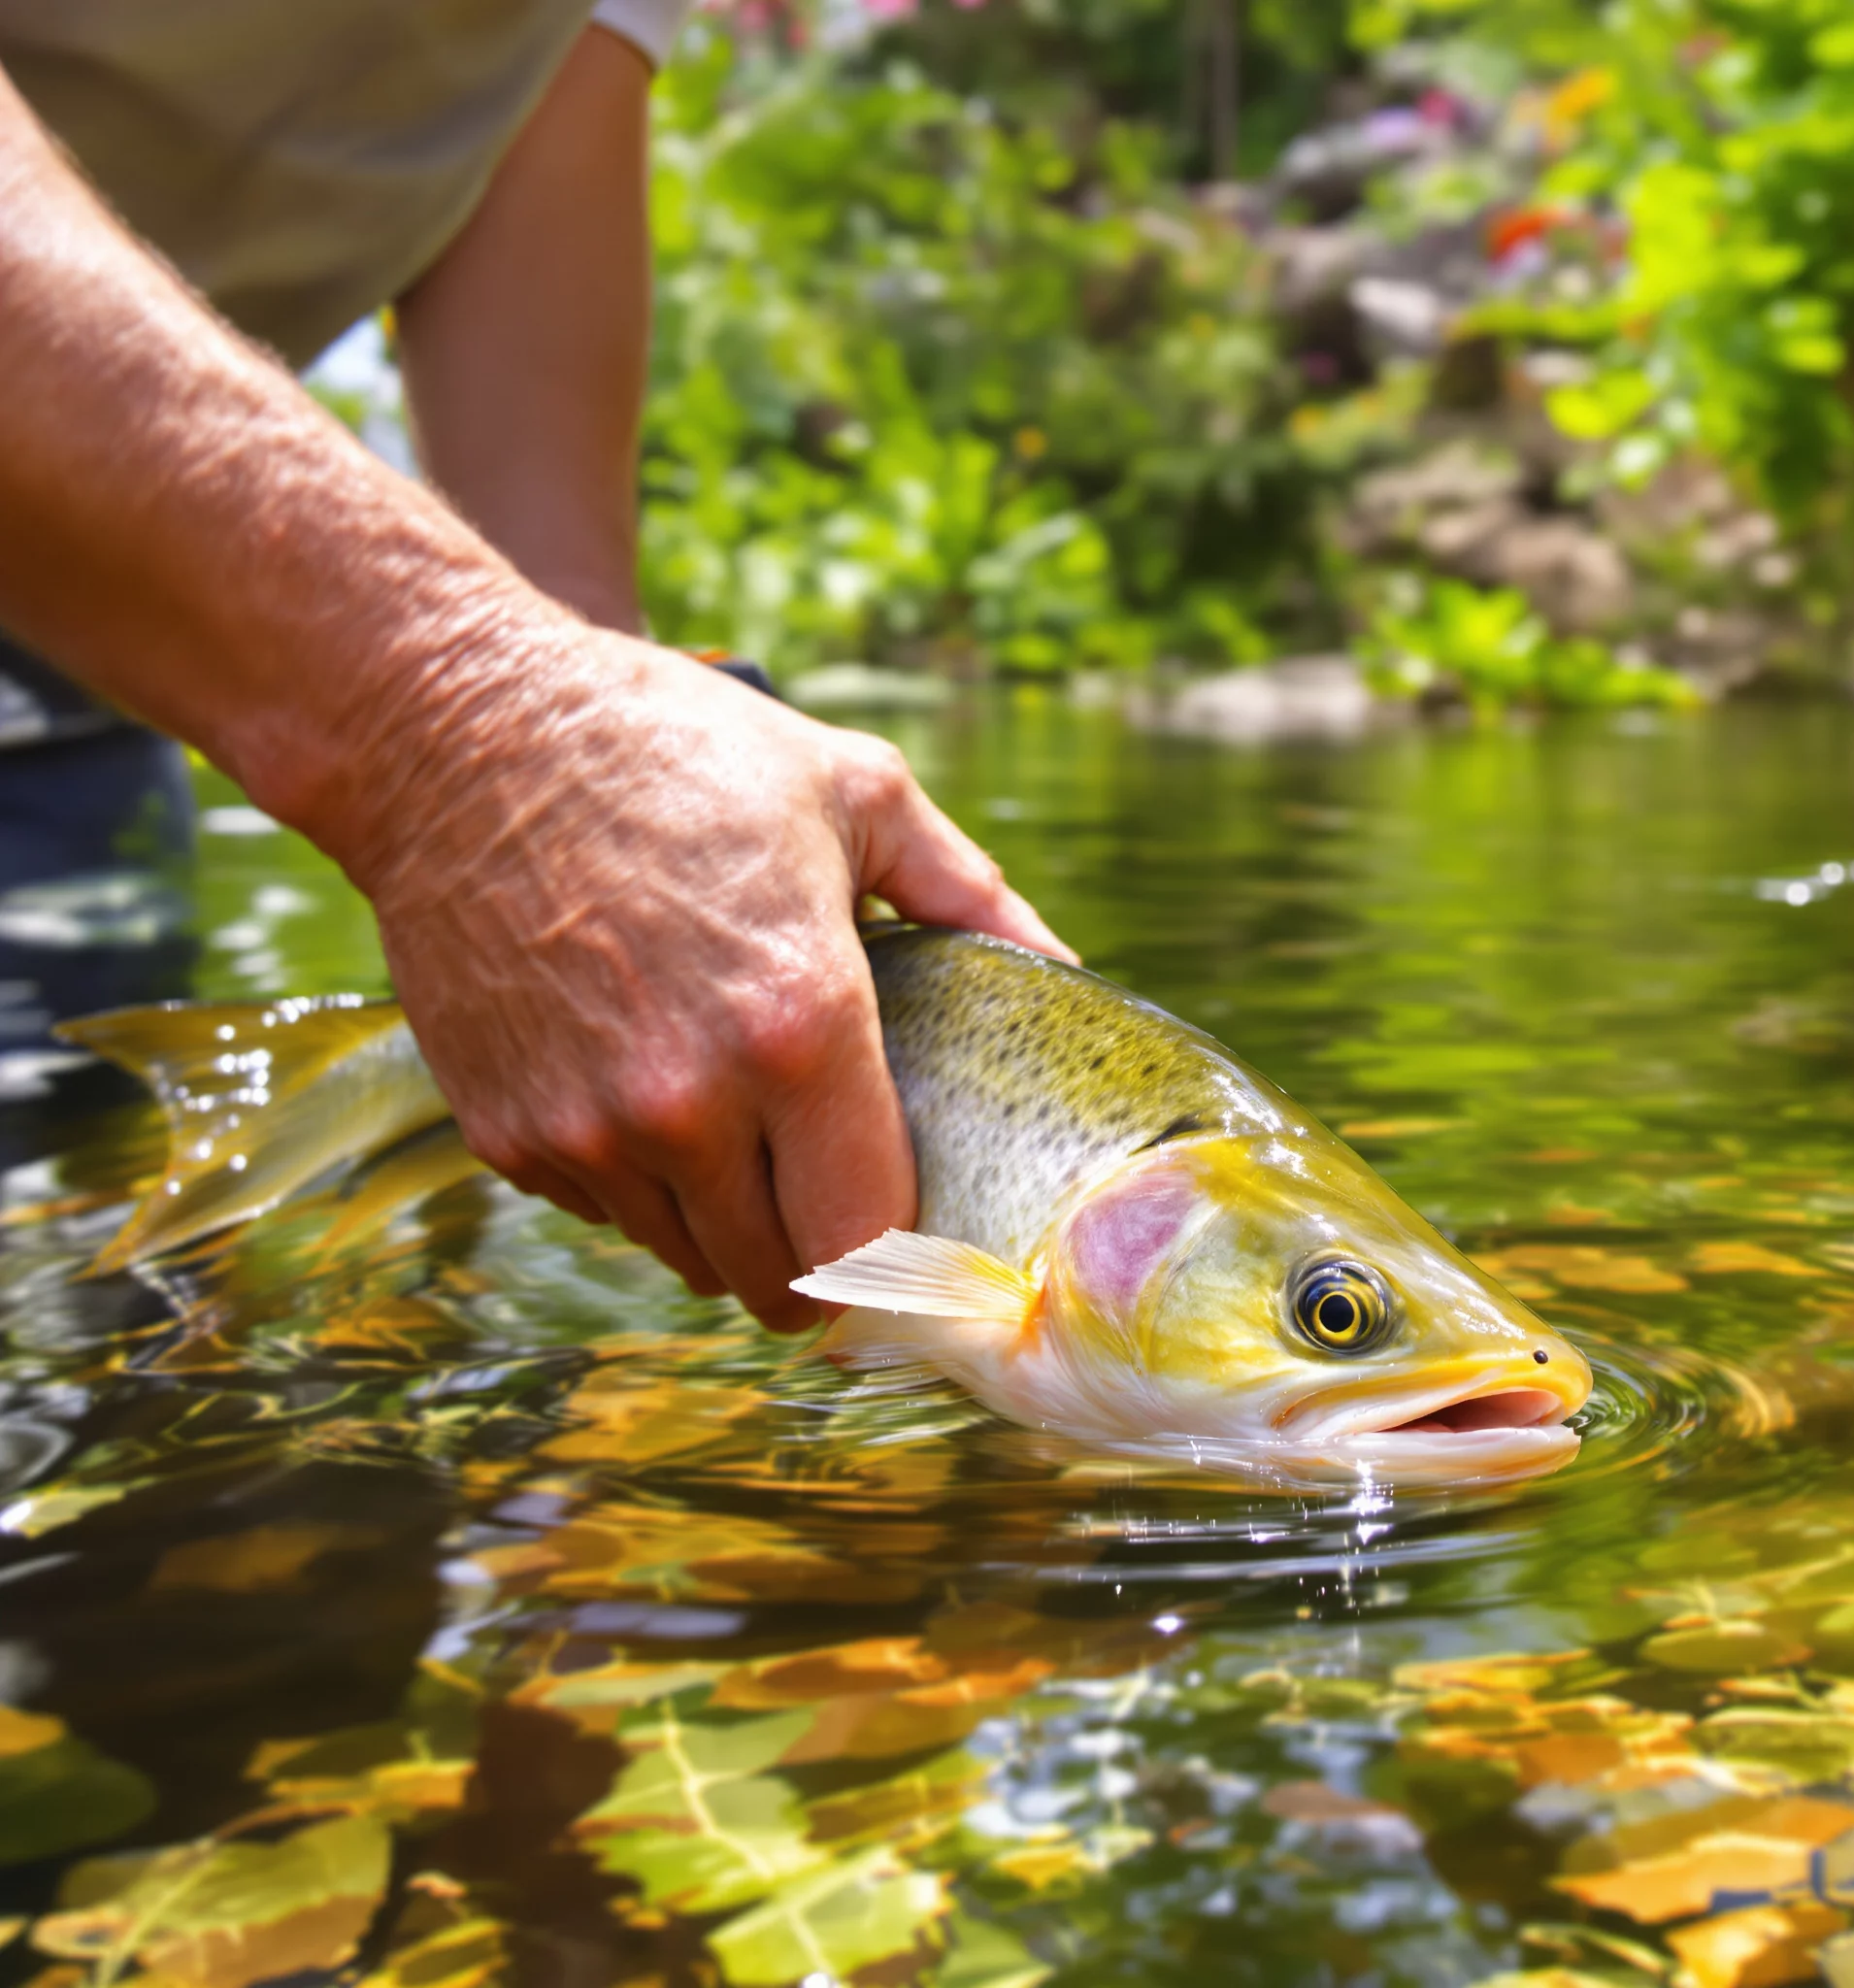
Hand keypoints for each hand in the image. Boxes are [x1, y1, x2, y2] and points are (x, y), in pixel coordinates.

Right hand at [340, 632, 1071, 1330]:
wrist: (459, 733)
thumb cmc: (674, 750)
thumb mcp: (858, 794)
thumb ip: (975, 899)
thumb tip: (1070, 971)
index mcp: (800, 1026)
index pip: (870, 1243)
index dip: (903, 1265)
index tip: (917, 1248)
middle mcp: (690, 1104)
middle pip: (781, 1284)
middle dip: (823, 1262)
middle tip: (836, 1202)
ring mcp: (588, 1130)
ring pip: (691, 1259)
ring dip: (730, 1224)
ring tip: (742, 1129)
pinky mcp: (507, 1135)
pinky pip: (607, 1212)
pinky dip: (640, 1183)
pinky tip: (648, 1086)